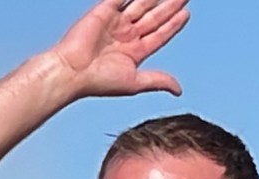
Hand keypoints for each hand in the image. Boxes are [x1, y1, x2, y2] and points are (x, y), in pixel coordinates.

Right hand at [47, 0, 190, 99]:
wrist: (72, 70)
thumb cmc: (98, 81)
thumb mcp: (134, 83)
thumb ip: (158, 81)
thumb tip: (178, 90)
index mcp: (134, 52)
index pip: (159, 34)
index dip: (173, 24)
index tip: (186, 13)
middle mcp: (126, 35)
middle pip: (154, 16)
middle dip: (170, 5)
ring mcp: (116, 22)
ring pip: (141, 3)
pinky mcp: (104, 10)